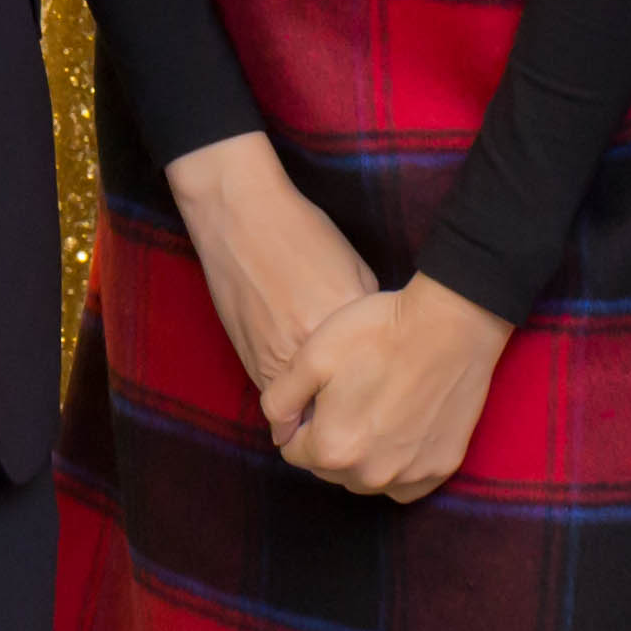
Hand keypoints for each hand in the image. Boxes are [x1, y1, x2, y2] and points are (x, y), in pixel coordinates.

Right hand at [165, 134, 378, 392]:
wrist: (238, 219)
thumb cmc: (301, 235)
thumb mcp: (355, 271)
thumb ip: (367, 318)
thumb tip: (377, 352)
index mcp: (343, 327)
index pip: (376, 380)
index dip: (384, 389)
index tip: (392, 393)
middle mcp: (308, 352)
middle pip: (341, 403)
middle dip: (355, 408)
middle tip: (369, 410)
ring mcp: (275, 363)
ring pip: (307, 411)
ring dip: (321, 410)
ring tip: (340, 404)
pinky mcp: (250, 364)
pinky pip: (280, 398)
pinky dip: (295, 399)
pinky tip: (307, 385)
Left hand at [260, 279, 509, 501]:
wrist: (450, 324)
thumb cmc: (378, 332)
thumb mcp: (312, 356)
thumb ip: (280, 401)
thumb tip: (278, 433)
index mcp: (332, 448)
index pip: (294, 451)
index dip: (301, 421)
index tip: (320, 394)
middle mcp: (370, 474)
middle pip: (330, 469)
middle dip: (330, 440)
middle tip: (349, 397)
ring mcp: (410, 474)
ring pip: (366, 478)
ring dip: (362, 456)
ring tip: (375, 411)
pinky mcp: (442, 466)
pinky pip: (407, 485)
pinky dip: (398, 468)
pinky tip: (401, 434)